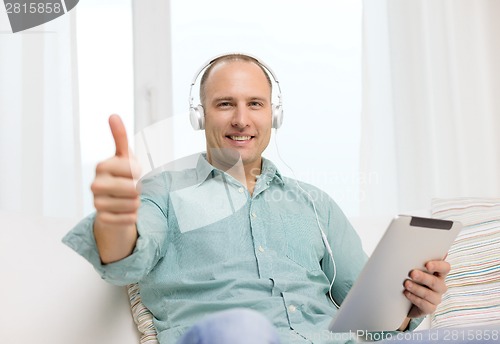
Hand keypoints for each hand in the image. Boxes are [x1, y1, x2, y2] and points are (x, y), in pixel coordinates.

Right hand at [91, 114, 141, 262]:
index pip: (134, 170)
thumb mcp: (124, 156)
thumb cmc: (122, 176)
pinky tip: (124, 211)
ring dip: (135, 203)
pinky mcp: (102, 219)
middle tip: (130, 188)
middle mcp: (95, 184)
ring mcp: (96, 202)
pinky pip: (129, 219)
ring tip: (127, 199)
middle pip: (134, 188)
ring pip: (133, 204)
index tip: (131, 172)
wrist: (114, 202)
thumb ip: (120, 137)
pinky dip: (132, 216)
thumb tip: (113, 115)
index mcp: (102, 166)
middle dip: (138, 189)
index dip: (139, 172)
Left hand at [404, 259, 450, 318]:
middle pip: (435, 281)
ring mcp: (436, 298)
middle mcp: (440, 285)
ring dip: (416, 288)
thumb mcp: (415, 269)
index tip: (427, 265)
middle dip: (423, 277)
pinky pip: (424, 304)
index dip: (438, 266)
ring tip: (406, 284)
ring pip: (429, 294)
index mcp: (439, 273)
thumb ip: (418, 260)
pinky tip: (406, 293)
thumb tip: (417, 245)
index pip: (445, 268)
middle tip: (412, 273)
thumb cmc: (413, 280)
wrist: (406, 300)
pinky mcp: (430, 308)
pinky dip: (414, 298)